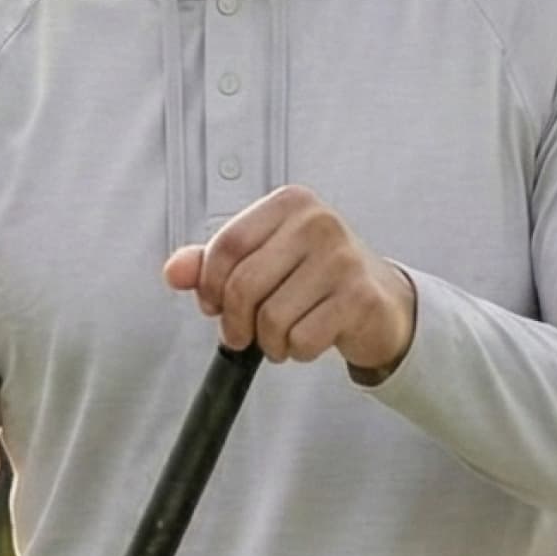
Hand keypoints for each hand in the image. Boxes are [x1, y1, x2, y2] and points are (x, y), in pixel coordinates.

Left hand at [166, 185, 416, 376]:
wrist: (381, 302)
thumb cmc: (316, 280)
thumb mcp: (265, 261)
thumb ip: (215, 264)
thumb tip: (174, 271)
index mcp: (289, 204)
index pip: (226, 247)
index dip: (209, 287)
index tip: (213, 307)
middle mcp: (317, 223)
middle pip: (243, 286)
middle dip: (235, 323)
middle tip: (244, 334)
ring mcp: (342, 259)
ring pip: (271, 318)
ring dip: (270, 342)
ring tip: (284, 336)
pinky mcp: (359, 297)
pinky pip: (302, 339)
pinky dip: (298, 351)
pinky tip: (310, 339)